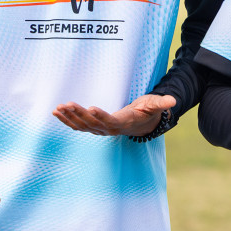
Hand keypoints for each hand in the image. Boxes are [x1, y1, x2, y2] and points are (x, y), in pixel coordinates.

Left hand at [52, 94, 176, 137]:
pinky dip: (67, 120)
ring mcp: (100, 130)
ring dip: (69, 117)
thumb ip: (162, 103)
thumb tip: (173, 100)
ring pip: (82, 126)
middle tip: (68, 104)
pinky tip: (57, 112)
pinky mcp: (93, 128)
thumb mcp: (155, 105)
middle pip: (92, 123)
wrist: (140, 123)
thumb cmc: (147, 111)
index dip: (100, 115)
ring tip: (59, 108)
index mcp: (123, 123)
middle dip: (79, 114)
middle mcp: (109, 129)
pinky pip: (78, 126)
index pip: (110, 121)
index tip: (90, 107)